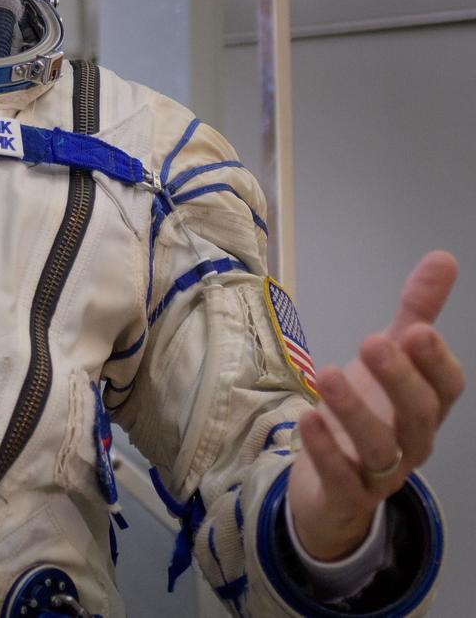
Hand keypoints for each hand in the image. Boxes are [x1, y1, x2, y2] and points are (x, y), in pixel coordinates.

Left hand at [287, 251, 464, 560]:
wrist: (334, 488)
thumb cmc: (370, 412)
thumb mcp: (390, 359)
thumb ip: (415, 311)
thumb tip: (444, 257)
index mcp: (425, 407)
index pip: (446, 388)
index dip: (435, 362)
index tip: (416, 330)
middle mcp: (410, 442)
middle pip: (418, 416)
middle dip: (399, 379)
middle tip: (372, 341)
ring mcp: (379, 473)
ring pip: (380, 449)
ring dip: (355, 411)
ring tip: (327, 373)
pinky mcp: (345, 494)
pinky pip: (342, 479)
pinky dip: (325, 451)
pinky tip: (307, 419)